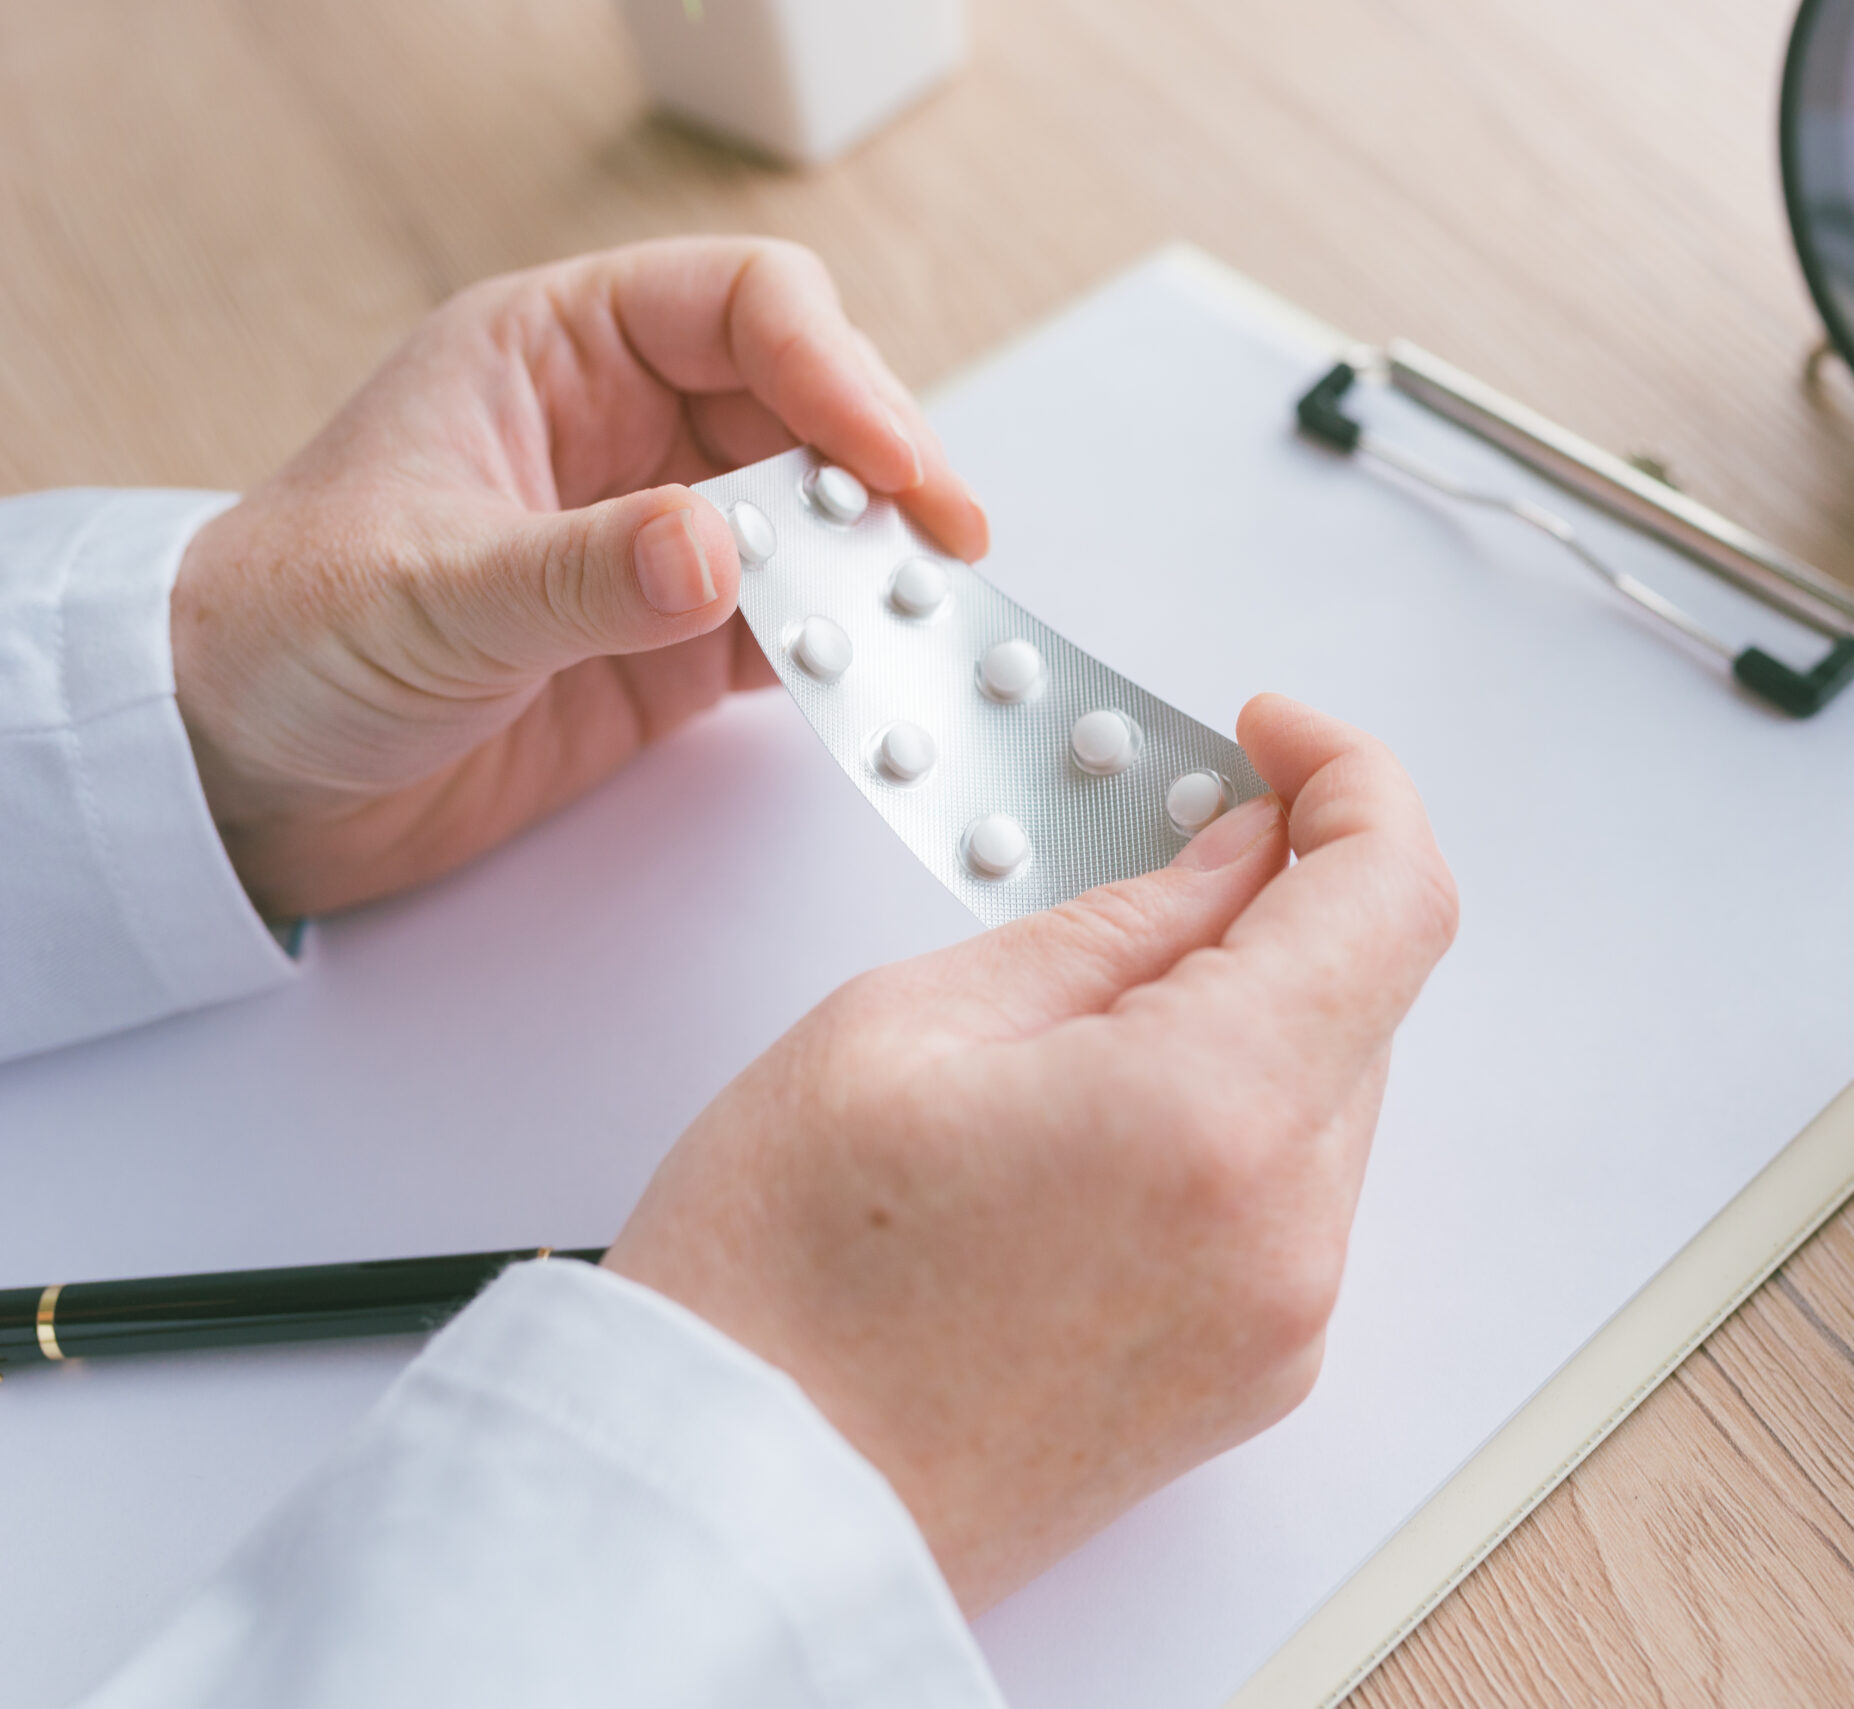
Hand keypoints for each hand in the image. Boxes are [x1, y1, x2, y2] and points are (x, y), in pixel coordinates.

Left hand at [171, 236, 986, 917]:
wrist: (238, 781)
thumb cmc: (282, 639)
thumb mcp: (424, 594)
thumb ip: (578, 572)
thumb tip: (719, 549)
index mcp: (555, 352)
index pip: (744, 307)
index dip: (835, 371)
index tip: (890, 464)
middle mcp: (625, 430)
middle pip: (811, 409)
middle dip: (886, 471)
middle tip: (943, 551)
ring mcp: (664, 539)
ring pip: (825, 520)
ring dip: (882, 567)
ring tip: (935, 624)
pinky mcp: (682, 645)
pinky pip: (802, 630)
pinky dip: (854, 655)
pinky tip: (888, 684)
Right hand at [606, 696, 1460, 1612]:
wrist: (738, 1514)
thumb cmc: (773, 1293)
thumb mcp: (911, 1024)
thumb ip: (1120, 921)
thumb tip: (1239, 857)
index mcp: (1213, 1117)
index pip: (1393, 895)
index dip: (1349, 782)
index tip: (1271, 742)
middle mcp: (1286, 1233)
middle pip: (1370, 991)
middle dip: (1282, 895)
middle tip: (1151, 852)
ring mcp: (1282, 1321)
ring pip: (1335, 1088)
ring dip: (1255, 1008)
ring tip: (1089, 1009)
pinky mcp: (1255, 1372)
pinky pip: (1295, 1189)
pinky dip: (1236, 1111)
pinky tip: (1104, 1107)